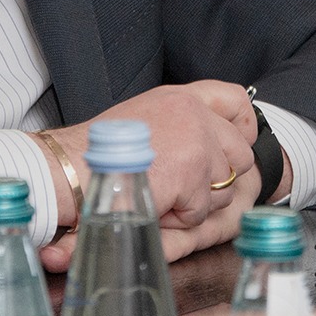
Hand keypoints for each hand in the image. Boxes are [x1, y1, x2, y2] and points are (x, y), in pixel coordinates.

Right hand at [37, 81, 254, 272]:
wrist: (72, 167)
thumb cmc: (97, 151)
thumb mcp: (144, 119)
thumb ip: (178, 125)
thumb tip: (207, 144)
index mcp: (180, 98)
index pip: (234, 98)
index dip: (243, 126)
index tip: (238, 143)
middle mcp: (193, 113)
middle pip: (240, 153)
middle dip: (217, 178)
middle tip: (184, 187)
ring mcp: (196, 142)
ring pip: (223, 187)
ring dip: (195, 201)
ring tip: (159, 193)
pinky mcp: (192, 172)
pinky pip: (201, 211)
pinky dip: (179, 218)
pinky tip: (153, 203)